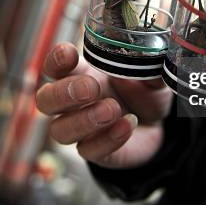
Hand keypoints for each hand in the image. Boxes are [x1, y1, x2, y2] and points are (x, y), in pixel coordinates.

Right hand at [36, 43, 171, 168]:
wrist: (159, 127)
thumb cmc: (145, 93)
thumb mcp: (151, 74)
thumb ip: (147, 64)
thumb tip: (149, 53)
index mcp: (81, 74)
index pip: (55, 66)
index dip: (56, 59)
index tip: (69, 53)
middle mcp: (74, 102)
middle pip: (46, 100)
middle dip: (63, 93)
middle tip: (92, 88)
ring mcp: (81, 129)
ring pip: (59, 130)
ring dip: (83, 119)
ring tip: (112, 109)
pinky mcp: (95, 152)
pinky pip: (88, 150)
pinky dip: (107, 139)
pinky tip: (128, 124)